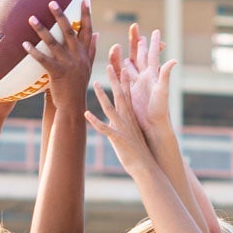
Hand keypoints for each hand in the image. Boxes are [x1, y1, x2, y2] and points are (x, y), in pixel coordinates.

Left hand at [23, 0, 96, 108]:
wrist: (72, 106)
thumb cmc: (77, 86)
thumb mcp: (87, 67)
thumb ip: (92, 49)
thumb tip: (98, 34)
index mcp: (85, 54)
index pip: (88, 30)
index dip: (86, 15)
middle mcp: (78, 57)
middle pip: (70, 31)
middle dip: (61, 15)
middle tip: (52, 2)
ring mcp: (68, 65)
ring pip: (54, 43)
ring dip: (42, 29)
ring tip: (31, 18)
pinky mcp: (57, 73)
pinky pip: (43, 60)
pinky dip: (34, 51)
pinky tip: (24, 44)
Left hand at [88, 59, 155, 177]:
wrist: (145, 167)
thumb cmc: (138, 152)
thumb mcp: (130, 134)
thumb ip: (123, 123)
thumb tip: (115, 117)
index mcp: (131, 117)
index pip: (128, 95)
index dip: (124, 81)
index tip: (121, 68)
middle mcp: (127, 120)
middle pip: (120, 96)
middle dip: (114, 80)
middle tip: (109, 66)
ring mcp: (123, 128)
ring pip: (111, 108)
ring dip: (102, 96)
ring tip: (95, 84)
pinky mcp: (118, 139)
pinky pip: (105, 128)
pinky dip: (95, 121)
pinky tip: (86, 114)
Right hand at [109, 22, 175, 136]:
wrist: (152, 125)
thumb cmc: (160, 110)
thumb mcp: (162, 91)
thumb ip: (165, 75)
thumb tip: (173, 60)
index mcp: (152, 75)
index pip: (152, 55)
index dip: (153, 43)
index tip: (155, 30)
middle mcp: (144, 77)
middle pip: (139, 56)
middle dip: (137, 42)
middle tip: (135, 28)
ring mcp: (135, 84)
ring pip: (128, 65)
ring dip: (124, 55)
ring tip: (118, 45)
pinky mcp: (128, 92)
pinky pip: (120, 79)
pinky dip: (116, 71)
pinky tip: (113, 66)